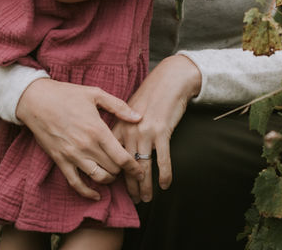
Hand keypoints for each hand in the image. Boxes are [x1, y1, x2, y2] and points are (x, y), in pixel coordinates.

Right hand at [16, 78, 143, 200]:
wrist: (37, 100)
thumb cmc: (67, 94)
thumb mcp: (95, 94)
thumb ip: (119, 106)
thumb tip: (138, 117)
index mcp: (97, 130)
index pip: (121, 157)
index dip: (134, 167)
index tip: (139, 170)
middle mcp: (86, 146)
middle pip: (112, 169)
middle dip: (123, 171)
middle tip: (127, 168)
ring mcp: (72, 155)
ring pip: (98, 178)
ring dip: (109, 179)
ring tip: (113, 174)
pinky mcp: (60, 161)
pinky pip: (76, 183)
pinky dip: (88, 192)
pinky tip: (96, 194)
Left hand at [112, 55, 200, 202]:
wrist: (169, 81)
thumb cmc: (150, 96)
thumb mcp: (130, 109)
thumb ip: (122, 127)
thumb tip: (117, 146)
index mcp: (119, 126)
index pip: (112, 156)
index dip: (114, 174)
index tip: (116, 187)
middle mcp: (130, 131)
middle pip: (126, 166)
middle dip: (130, 186)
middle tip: (134, 200)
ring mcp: (145, 133)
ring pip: (143, 167)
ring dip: (145, 186)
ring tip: (146, 198)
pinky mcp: (162, 133)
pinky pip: (162, 160)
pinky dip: (164, 175)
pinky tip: (165, 185)